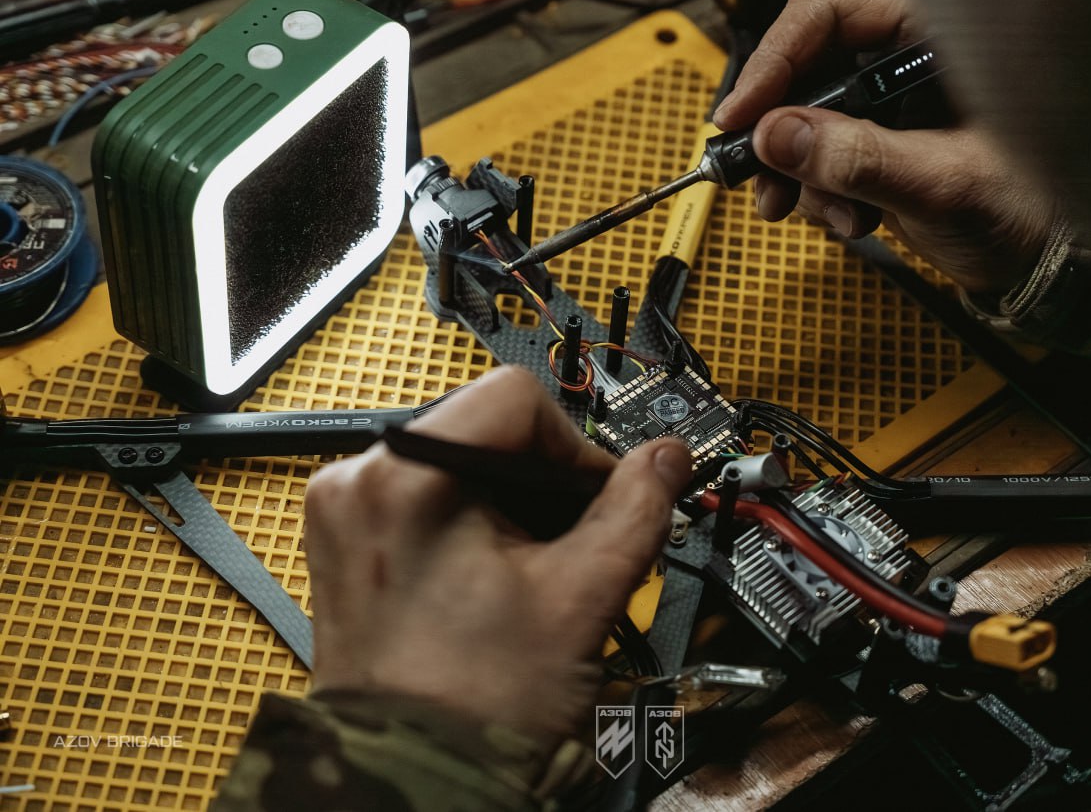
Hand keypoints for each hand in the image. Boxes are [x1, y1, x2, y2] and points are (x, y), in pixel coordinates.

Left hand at [302, 366, 691, 747]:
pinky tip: (496, 575)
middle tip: (573, 543)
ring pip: (459, 461)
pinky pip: (426, 497)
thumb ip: (635, 510)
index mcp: (403, 475)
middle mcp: (357, 480)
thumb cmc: (475, 708)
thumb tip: (664, 459)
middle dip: (544, 480)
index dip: (575, 446)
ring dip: (512, 501)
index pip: (516, 397)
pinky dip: (473, 520)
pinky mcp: (347, 542)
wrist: (413, 781)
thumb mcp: (580, 597)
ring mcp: (345, 512)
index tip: (597, 499)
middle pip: (485, 425)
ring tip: (535, 568)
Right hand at [714, 0, 1057, 294]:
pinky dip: (817, 192)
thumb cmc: (1028, 209)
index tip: (745, 113)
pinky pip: (816, 156)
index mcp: (935, 33)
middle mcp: (903, 58)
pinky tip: (850, 220)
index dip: (777, 58)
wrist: (1036, 262)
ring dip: (796, 172)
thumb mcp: (943, 183)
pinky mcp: (875, 141)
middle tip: (758, 171)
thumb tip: (780, 135)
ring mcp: (887, 103)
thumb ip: (861, 159)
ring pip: (802, 117)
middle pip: (805, 67)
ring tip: (817, 211)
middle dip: (780, 129)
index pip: (829, 12)